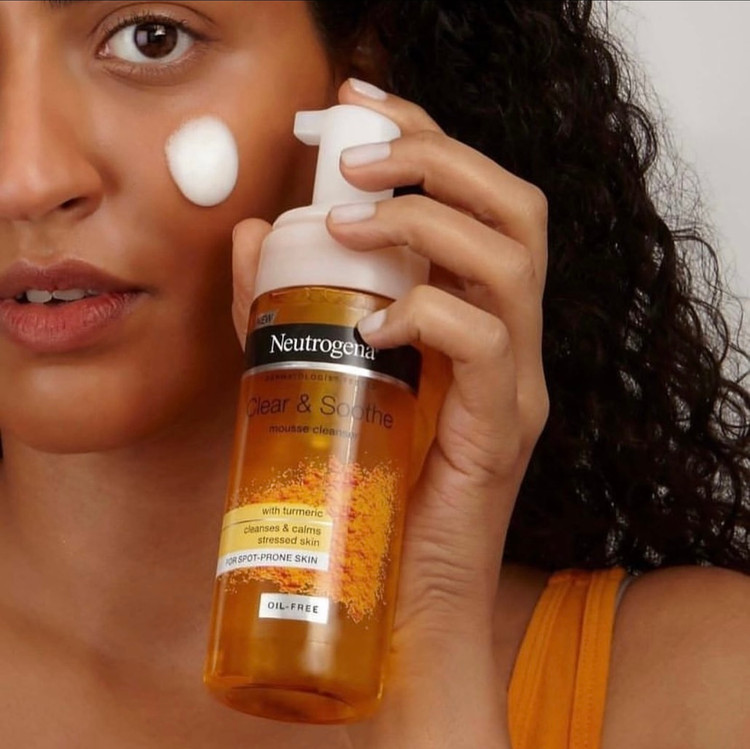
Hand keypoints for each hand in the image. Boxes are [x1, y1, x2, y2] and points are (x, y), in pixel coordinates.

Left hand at [230, 79, 547, 748]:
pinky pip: (487, 346)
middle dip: (438, 158)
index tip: (363, 106)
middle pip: (516, 209)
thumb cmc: (364, 489)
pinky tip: (371, 322)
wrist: (400, 602)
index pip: (478, 201)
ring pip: (512, 262)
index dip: (428, 139)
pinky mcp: (502, 431)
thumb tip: (254, 233)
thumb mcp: (315, 374)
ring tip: (352, 223)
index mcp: (470, 321)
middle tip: (361, 154)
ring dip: (427, 224)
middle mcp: (509, 341)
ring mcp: (515, 385)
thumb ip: (283, 305)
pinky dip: (427, 314)